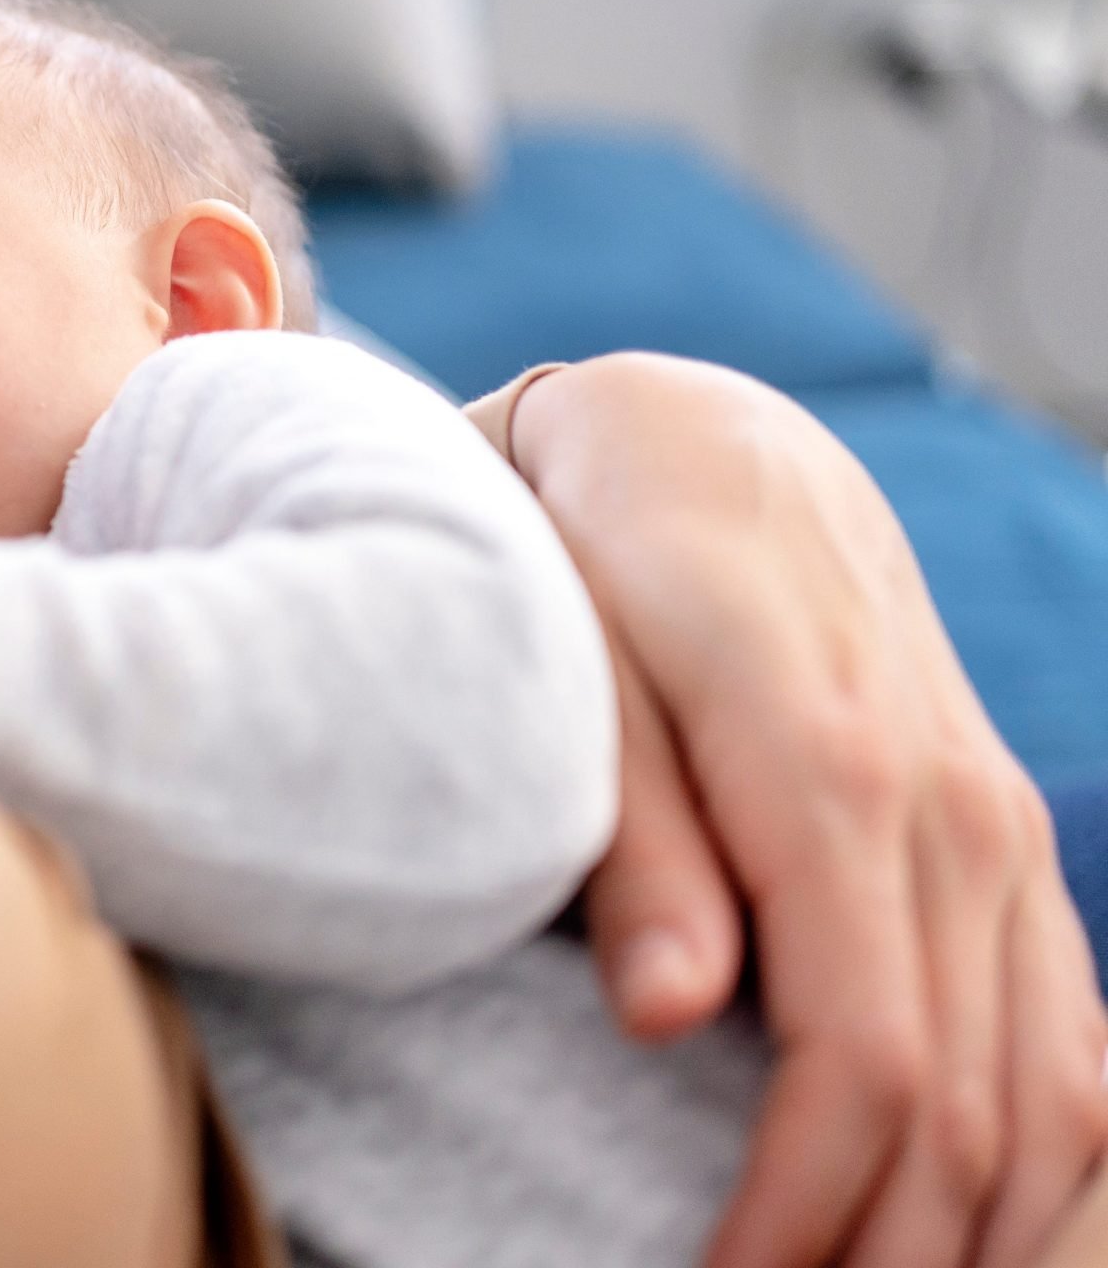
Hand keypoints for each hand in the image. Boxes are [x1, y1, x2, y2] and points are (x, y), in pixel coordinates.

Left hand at [499, 354, 1107, 1267]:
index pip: (866, 1056)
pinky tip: (959, 1230)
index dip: (799, 1211)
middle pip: (974, 1109)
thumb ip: (627, 835)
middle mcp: (957, 810)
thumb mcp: (565, 658)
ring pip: (1057, 1096)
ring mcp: (999, 825)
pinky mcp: (1000, 837)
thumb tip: (671, 1021)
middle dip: (882, 1254)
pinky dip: (1036, 1162)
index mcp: (836, 769)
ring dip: (974, 1235)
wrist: (691, 437)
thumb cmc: (588, 545)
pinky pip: (1069, 1036)